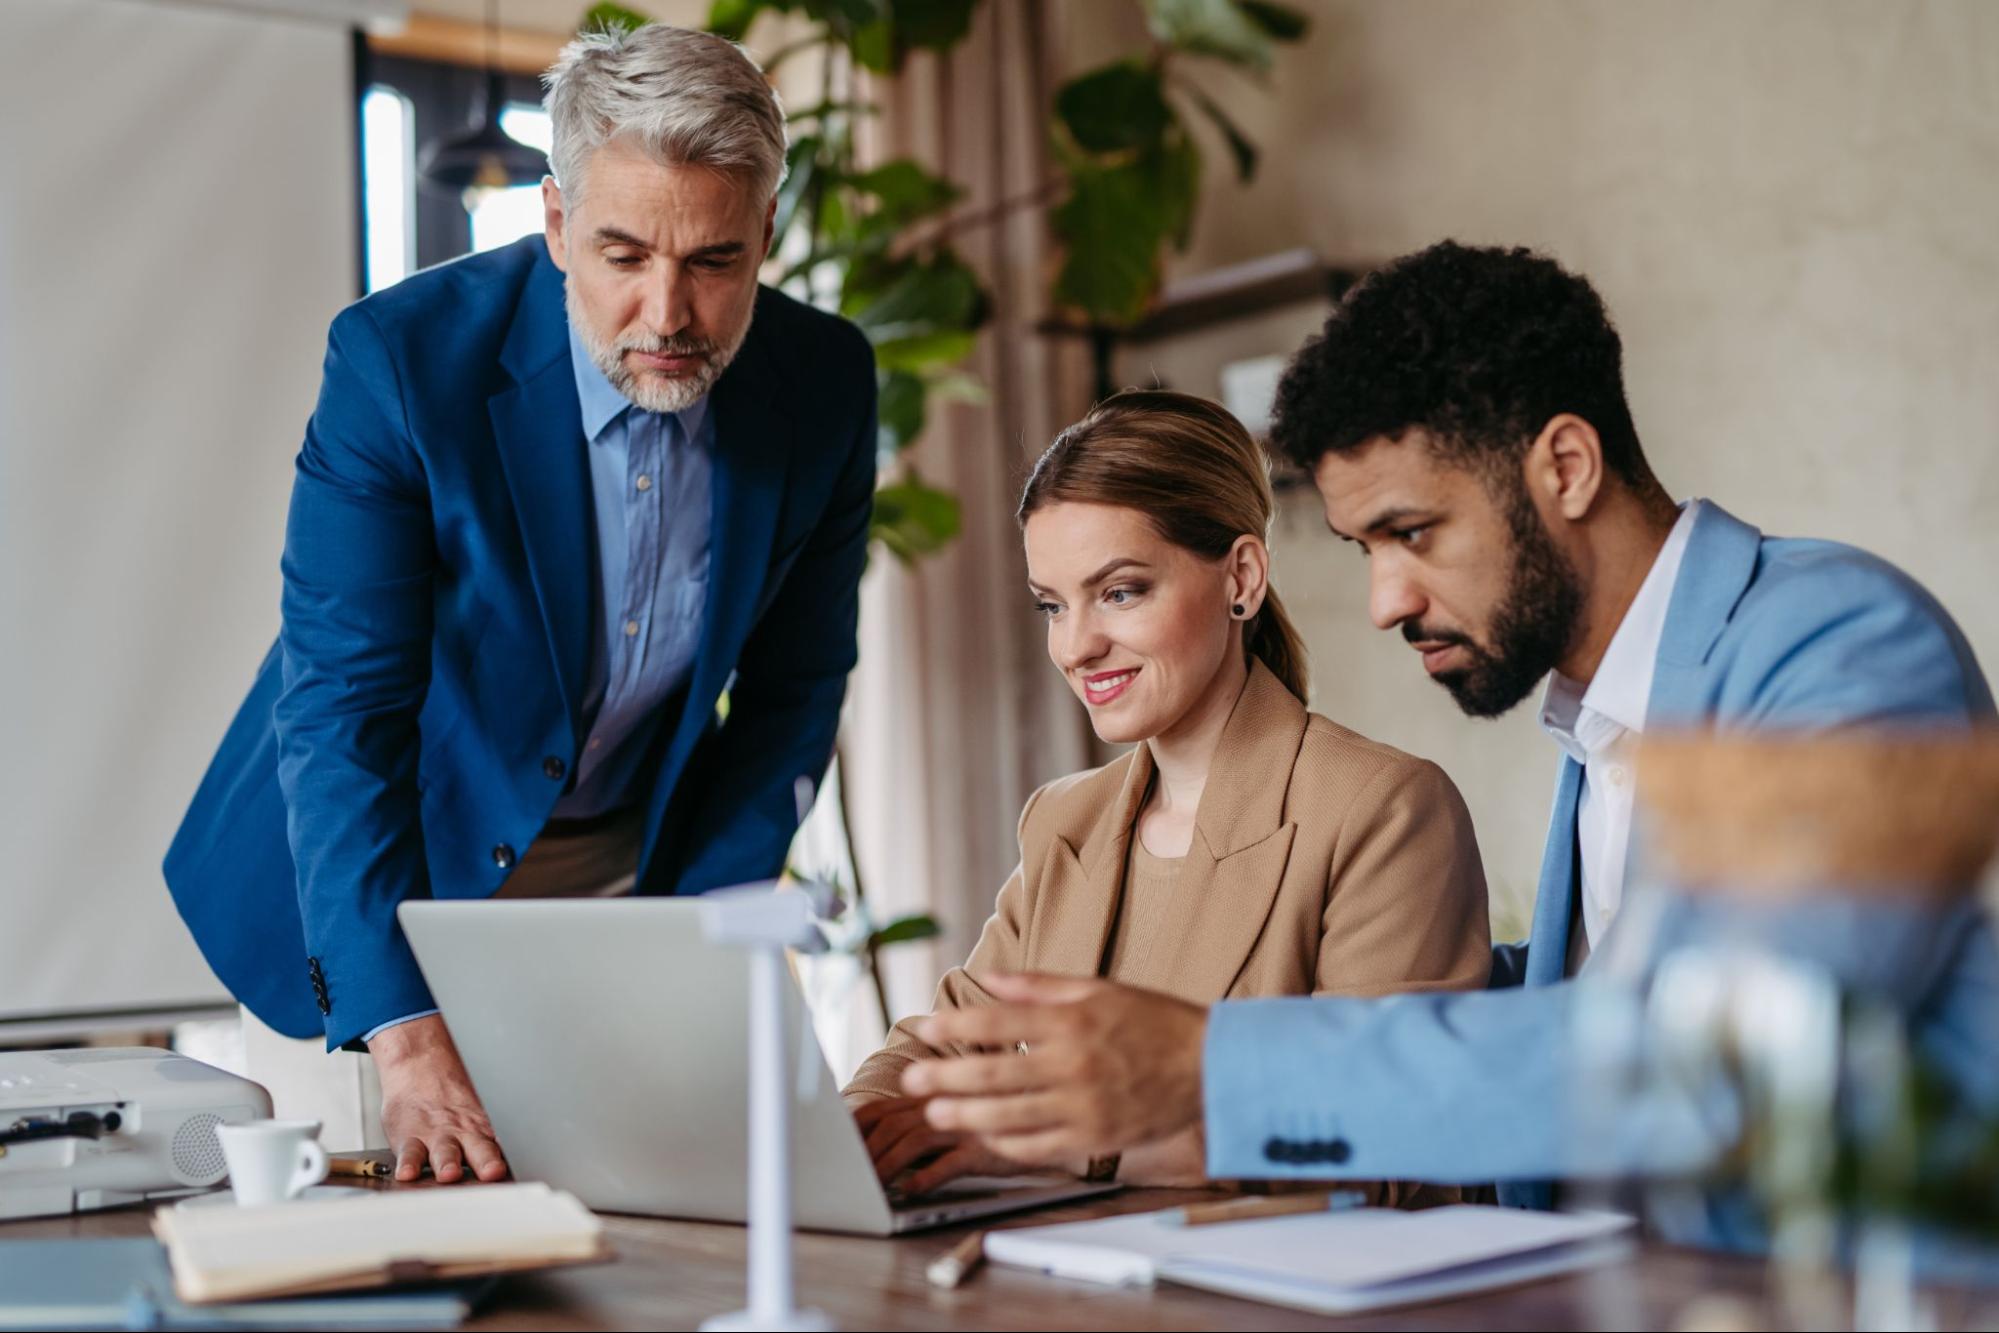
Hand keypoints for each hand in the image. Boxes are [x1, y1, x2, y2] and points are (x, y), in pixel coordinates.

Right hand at [369, 1015, 508, 1183]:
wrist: (420, 1068)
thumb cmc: (452, 1102)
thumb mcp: (479, 1116)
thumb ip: (495, 1139)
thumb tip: (527, 1157)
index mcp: (484, 1132)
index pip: (504, 1148)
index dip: (515, 1160)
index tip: (524, 1172)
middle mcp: (462, 1135)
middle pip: (479, 1149)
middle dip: (487, 1162)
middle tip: (493, 1172)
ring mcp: (435, 1137)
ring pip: (443, 1151)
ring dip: (447, 1163)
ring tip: (449, 1174)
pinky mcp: (409, 1139)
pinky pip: (408, 1152)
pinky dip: (408, 1163)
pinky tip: (407, 1172)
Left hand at [849, 1094, 1036, 1196]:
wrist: (1048, 1120)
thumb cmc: (991, 1122)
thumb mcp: (952, 1115)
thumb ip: (917, 1121)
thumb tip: (876, 1142)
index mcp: (932, 1096)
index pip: (881, 1108)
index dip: (854, 1128)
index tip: (834, 1147)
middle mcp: (945, 1106)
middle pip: (893, 1125)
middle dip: (866, 1151)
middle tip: (847, 1174)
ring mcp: (965, 1126)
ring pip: (915, 1142)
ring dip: (888, 1165)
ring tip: (872, 1185)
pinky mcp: (984, 1150)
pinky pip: (949, 1164)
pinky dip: (926, 1178)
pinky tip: (912, 1190)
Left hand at [900, 974, 1207, 1163]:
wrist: (1209, 1067)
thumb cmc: (1153, 1022)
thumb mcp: (1098, 990)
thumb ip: (1040, 986)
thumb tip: (990, 977)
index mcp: (1072, 1022)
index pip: (1000, 1021)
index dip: (957, 1025)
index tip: (926, 1028)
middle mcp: (1074, 1064)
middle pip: (995, 1073)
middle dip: (946, 1076)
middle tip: (912, 1078)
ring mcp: (1083, 1106)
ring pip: (1009, 1115)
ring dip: (965, 1114)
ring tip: (935, 1111)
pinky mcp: (1094, 1139)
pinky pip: (1038, 1146)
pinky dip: (1006, 1142)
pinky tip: (984, 1133)